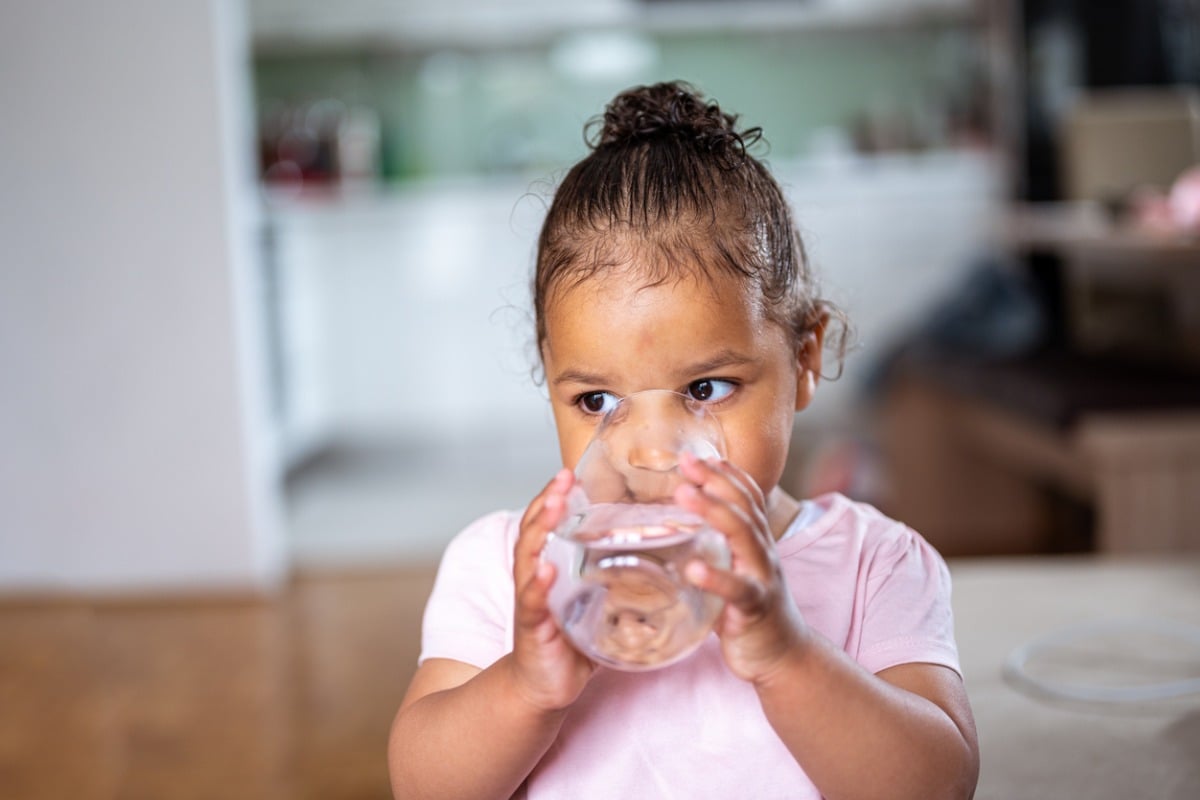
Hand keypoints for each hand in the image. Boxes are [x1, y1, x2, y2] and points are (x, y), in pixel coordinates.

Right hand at [510, 469, 594, 711]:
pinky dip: (538, 583)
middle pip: (533, 530)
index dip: (555, 497)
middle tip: (563, 479)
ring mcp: (530, 601)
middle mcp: (534, 577)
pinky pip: (532, 602)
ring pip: (528, 558)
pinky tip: (546, 568)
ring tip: (552, 508)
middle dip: (546, 502)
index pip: (546, 523)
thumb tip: (662, 565)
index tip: (569, 473)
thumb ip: (617, 583)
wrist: (543, 687)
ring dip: (539, 531)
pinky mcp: (531, 627)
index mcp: (547, 567)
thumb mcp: (594, 604)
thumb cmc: (569, 643)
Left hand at [674, 454, 810, 684]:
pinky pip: (737, 589)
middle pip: (743, 507)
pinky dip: (716, 578)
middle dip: (715, 480)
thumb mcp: (732, 570)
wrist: (784, 655)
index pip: (746, 497)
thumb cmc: (750, 610)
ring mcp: (762, 577)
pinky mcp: (756, 607)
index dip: (725, 473)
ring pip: (743, 536)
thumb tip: (670, 531)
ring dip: (714, 512)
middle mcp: (762, 552)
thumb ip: (712, 550)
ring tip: (685, 495)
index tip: (699, 455)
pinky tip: (694, 569)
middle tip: (687, 462)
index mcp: (755, 542)